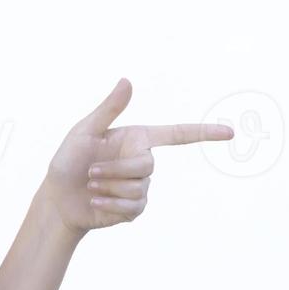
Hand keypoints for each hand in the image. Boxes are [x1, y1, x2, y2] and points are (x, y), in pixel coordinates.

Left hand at [37, 78, 234, 236]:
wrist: (58, 199)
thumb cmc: (67, 161)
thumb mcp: (84, 132)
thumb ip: (108, 109)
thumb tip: (127, 80)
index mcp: (137, 138)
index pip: (177, 134)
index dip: (204, 133)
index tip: (230, 133)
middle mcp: (142, 160)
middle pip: (147, 166)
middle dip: (116, 171)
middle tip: (90, 173)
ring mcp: (141, 186)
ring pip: (138, 188)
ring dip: (109, 188)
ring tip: (90, 187)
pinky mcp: (134, 209)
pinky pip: (133, 207)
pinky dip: (110, 205)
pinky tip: (95, 202)